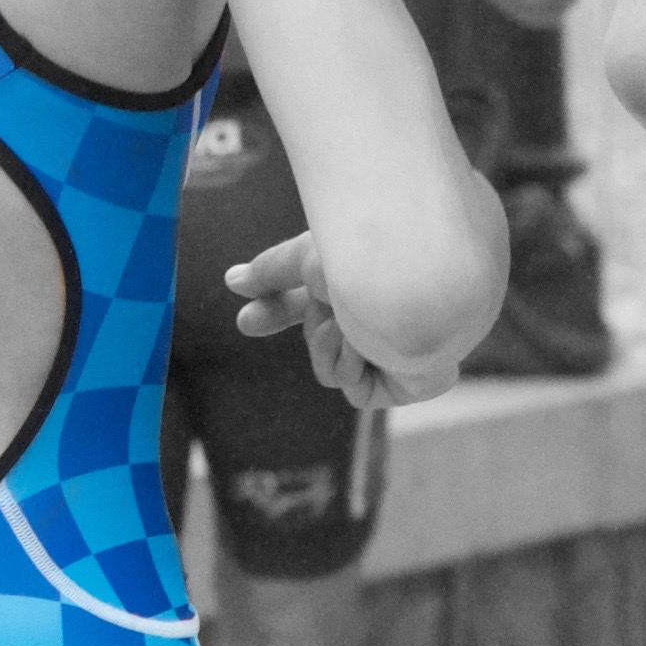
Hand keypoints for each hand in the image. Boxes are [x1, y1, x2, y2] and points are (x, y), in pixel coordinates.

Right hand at [224, 233, 462, 407]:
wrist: (414, 278)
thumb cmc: (373, 257)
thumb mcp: (309, 257)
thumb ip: (271, 271)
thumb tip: (230, 281)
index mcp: (359, 284)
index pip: (310, 303)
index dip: (275, 311)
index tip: (245, 318)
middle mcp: (376, 317)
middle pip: (315, 336)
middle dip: (303, 328)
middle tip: (260, 321)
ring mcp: (390, 351)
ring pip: (328, 368)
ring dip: (327, 344)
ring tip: (347, 324)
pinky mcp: (405, 381)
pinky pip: (352, 389)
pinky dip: (350, 365)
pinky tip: (366, 346)